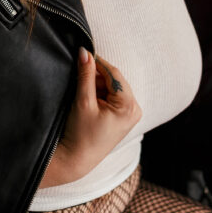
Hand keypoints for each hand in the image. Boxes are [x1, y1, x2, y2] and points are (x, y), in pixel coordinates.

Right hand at [38, 49, 141, 187]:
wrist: (77, 159)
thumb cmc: (80, 134)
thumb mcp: (83, 102)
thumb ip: (86, 76)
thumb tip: (85, 53)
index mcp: (129, 107)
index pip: (114, 74)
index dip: (98, 62)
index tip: (83, 53)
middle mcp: (134, 110)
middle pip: (114, 81)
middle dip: (96, 76)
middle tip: (79, 75)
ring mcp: (129, 114)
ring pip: (111, 88)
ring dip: (96, 85)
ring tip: (81, 94)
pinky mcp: (122, 118)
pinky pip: (111, 98)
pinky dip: (99, 95)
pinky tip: (87, 101)